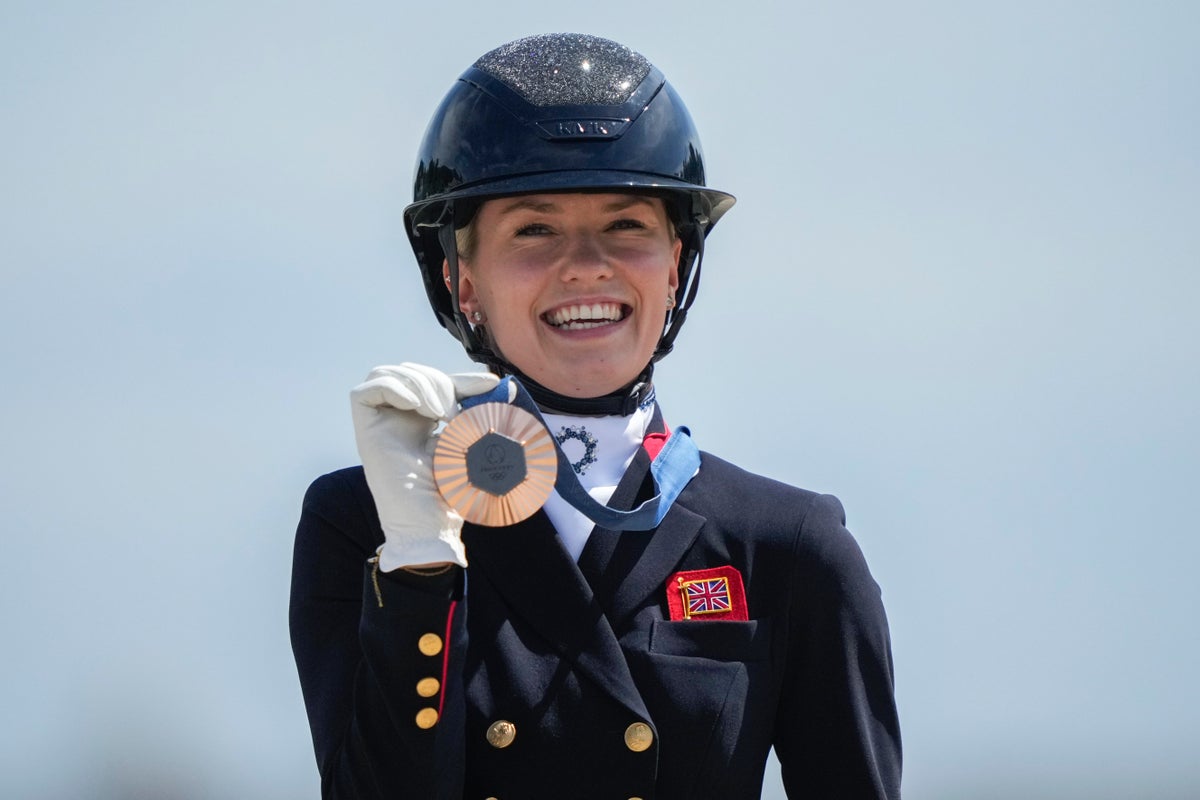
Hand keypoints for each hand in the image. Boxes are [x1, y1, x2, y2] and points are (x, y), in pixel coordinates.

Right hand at [350, 363, 498, 569]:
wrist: (431, 526)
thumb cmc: (451, 495)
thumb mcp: (470, 443)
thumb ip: (479, 414)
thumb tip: (502, 385)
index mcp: (422, 421)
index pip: (435, 381)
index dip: (460, 378)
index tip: (488, 385)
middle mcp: (398, 420)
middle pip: (410, 373)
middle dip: (438, 380)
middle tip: (455, 411)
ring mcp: (380, 426)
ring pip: (387, 375)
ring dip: (418, 384)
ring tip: (439, 412)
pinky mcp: (365, 433)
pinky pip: (363, 392)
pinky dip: (391, 388)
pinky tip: (416, 408)